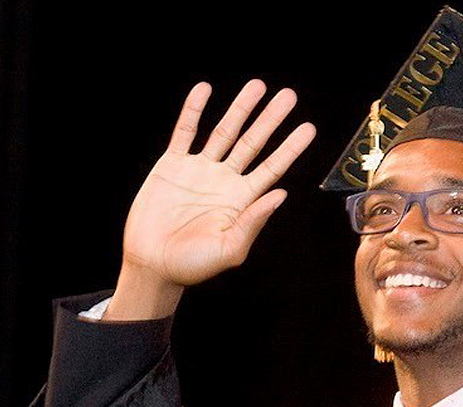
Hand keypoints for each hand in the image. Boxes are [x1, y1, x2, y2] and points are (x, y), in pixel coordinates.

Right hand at [104, 80, 315, 319]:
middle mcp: (224, 181)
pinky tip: (204, 90)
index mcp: (242, 200)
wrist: (153, 265)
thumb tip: (282, 194)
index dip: (290, 147)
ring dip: (240, 109)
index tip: (309, 128)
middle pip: (253, 142)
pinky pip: (184, 132)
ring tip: (257, 86)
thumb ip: (254, 221)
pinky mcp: (172, 166)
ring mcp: (199, 170)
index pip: (273, 167)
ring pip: (224, 132)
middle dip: (271, 119)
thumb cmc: (193, 265)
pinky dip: (193, 110)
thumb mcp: (229, 249)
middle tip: (289, 96)